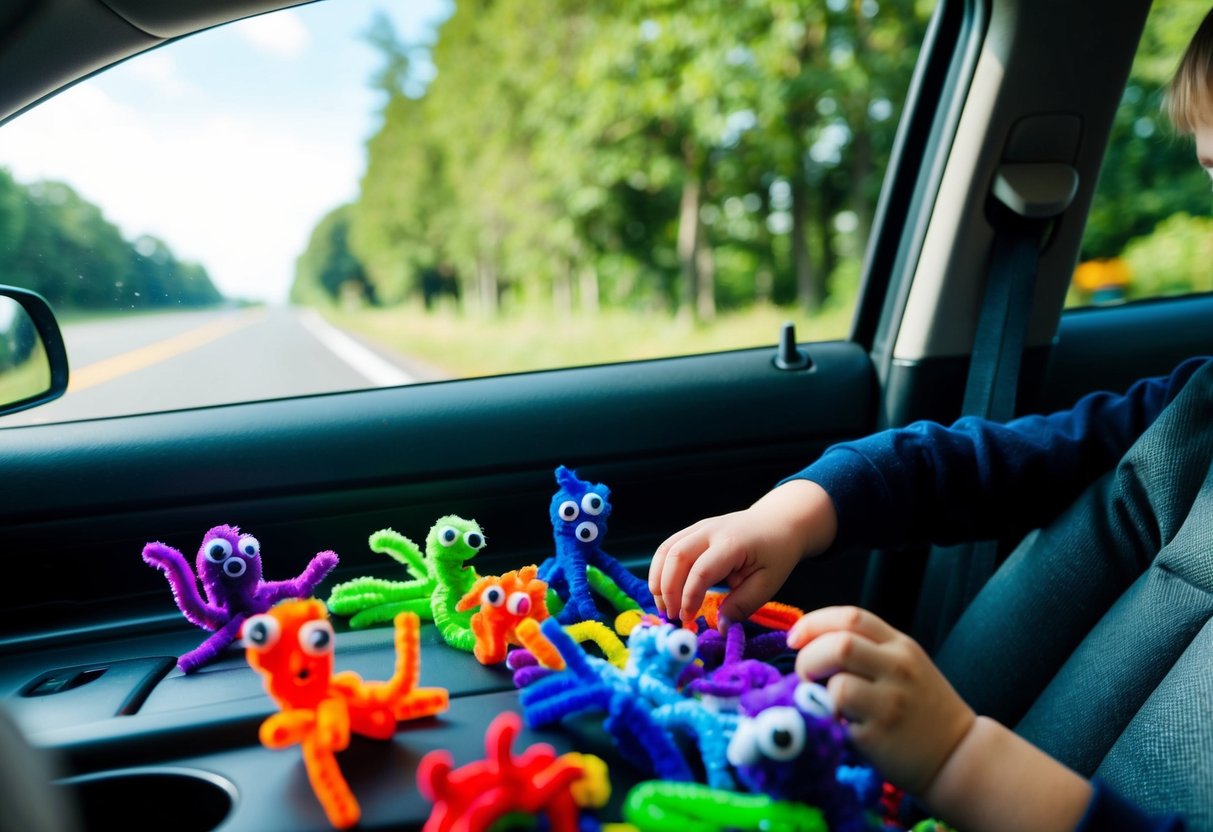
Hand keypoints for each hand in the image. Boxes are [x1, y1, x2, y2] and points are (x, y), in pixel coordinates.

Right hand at [648, 479, 836, 626]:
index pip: (701, 571)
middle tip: (671, 616)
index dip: (689, 597)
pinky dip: (660, 569)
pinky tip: (664, 589)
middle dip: (668, 590)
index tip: (687, 619)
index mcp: (732, 543)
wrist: (778, 521)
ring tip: (663, 606)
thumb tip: (719, 627)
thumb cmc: (775, 553)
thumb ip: (742, 605)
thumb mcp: (768, 583)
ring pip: (666, 550)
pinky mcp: (693, 530)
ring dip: (658, 580)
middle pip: (676, 556)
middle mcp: (711, 530)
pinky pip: (668, 547)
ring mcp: (699, 527)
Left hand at [787, 606, 973, 794]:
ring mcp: (891, 702)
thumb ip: (867, 649)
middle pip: (840, 644)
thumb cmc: (921, 709)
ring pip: (838, 683)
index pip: (852, 617)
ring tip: (825, 702)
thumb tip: (808, 643)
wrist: (957, 754)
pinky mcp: (880, 734)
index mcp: (901, 646)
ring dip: (819, 692)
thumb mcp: (904, 666)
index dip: (814, 623)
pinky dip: (829, 718)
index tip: (794, 639)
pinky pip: (840, 718)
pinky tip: (839, 724)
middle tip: (805, 675)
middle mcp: (898, 668)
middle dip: (809, 657)